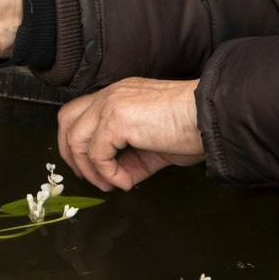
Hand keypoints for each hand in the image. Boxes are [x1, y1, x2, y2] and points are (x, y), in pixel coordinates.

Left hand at [57, 77, 204, 191]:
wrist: (211, 117)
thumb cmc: (193, 126)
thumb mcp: (155, 146)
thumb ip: (132, 159)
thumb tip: (119, 178)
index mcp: (118, 96)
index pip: (80, 114)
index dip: (78, 143)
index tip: (90, 168)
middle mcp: (110, 95)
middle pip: (67, 121)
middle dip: (71, 153)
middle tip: (89, 177)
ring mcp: (110, 104)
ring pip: (76, 139)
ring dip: (90, 169)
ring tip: (111, 184)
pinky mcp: (115, 119)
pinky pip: (97, 154)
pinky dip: (108, 173)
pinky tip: (126, 181)